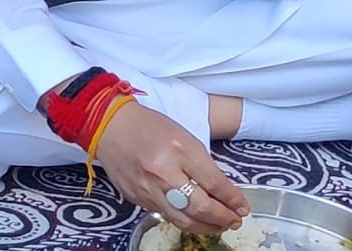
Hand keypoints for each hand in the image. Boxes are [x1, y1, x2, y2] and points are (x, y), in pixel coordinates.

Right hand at [93, 103, 248, 233]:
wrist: (108, 125)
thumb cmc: (148, 126)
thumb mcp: (183, 137)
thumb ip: (202, 164)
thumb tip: (221, 191)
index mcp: (179, 149)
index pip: (214, 183)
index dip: (233, 199)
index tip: (243, 206)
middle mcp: (162, 171)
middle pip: (201, 207)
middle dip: (223, 218)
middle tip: (234, 220)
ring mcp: (146, 188)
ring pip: (183, 220)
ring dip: (206, 226)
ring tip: (218, 225)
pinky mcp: (135, 198)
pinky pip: (164, 216)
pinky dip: (183, 220)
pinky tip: (192, 218)